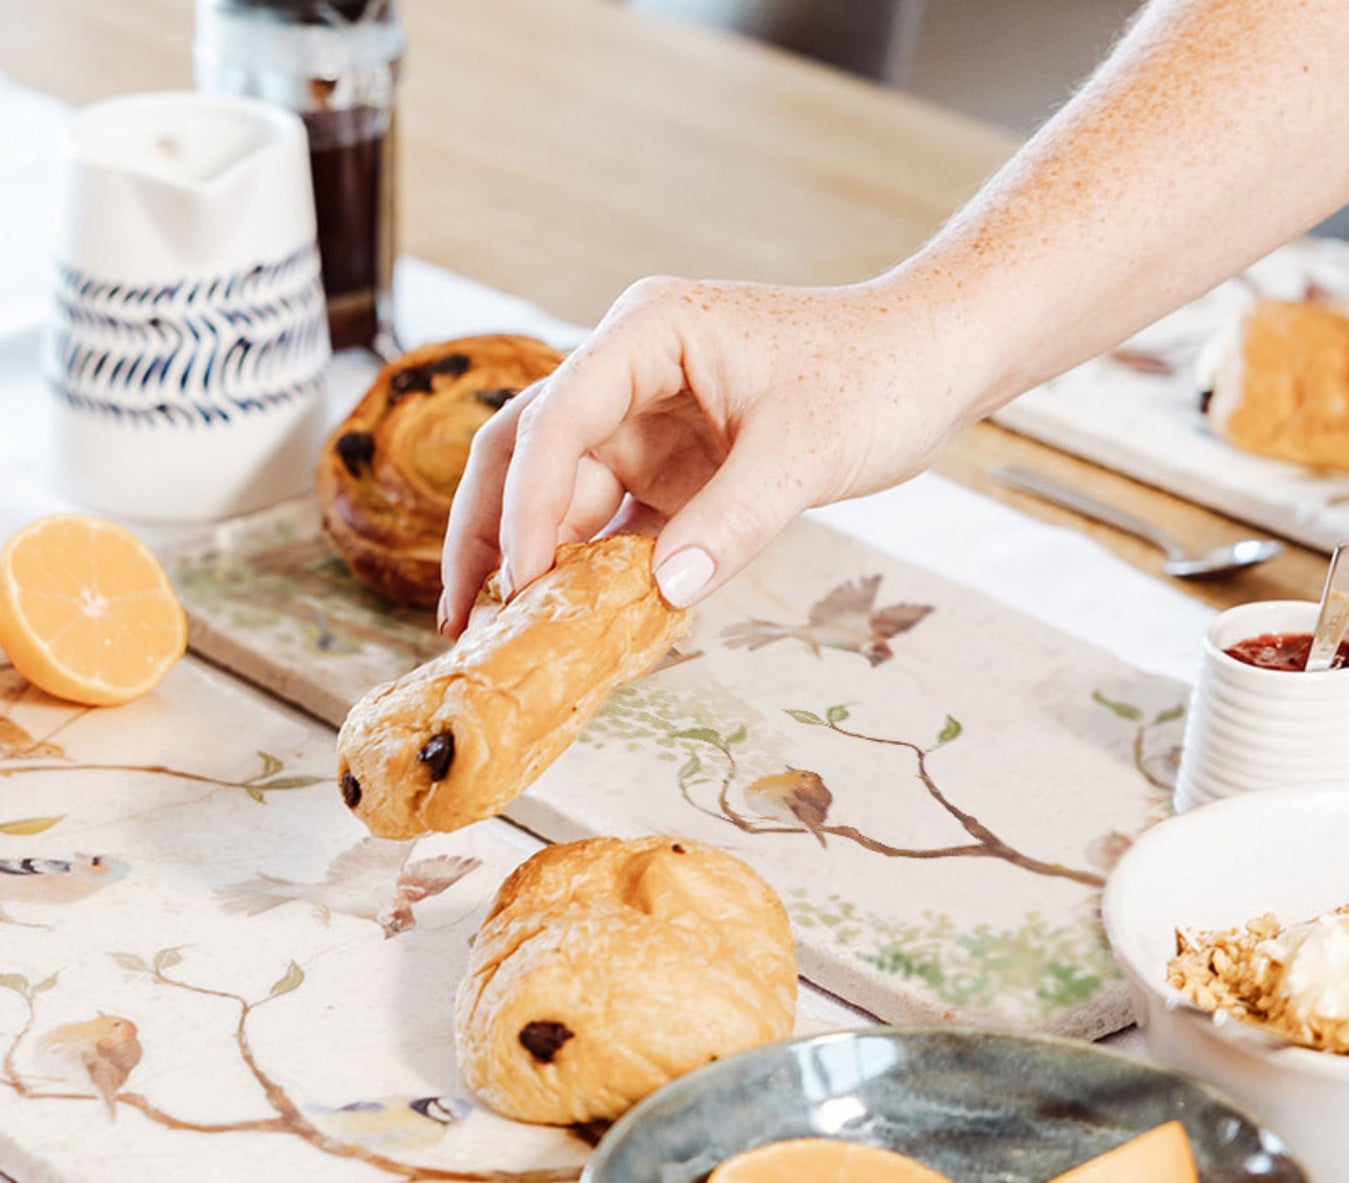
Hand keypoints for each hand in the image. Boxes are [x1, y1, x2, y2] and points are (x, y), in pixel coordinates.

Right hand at [438, 274, 981, 635]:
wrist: (933, 364)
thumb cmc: (878, 375)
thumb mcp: (805, 451)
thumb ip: (732, 521)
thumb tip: (660, 595)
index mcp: (646, 334)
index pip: (556, 418)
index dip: (528, 505)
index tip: (523, 585)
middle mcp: (628, 374)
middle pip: (527, 453)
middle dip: (490, 534)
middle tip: (463, 617)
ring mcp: (644, 424)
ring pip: (559, 495)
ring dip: (532, 562)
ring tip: (503, 636)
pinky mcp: (669, 468)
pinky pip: (611, 524)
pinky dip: (590, 573)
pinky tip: (571, 624)